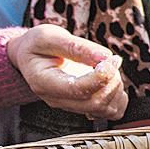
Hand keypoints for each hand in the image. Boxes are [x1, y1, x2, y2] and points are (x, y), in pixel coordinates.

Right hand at [6, 24, 127, 120]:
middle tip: (111, 60)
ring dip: (116, 87)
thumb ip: (76, 46)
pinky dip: (119, 97)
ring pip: (106, 109)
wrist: (31, 58)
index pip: (77, 89)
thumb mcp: (49, 36)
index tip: (110, 59)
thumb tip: (105, 57)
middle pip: (95, 103)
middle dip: (111, 81)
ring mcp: (71, 106)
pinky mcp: (83, 107)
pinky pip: (110, 112)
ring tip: (108, 67)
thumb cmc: (37, 45)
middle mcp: (56, 100)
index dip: (100, 76)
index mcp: (44, 82)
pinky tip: (111, 80)